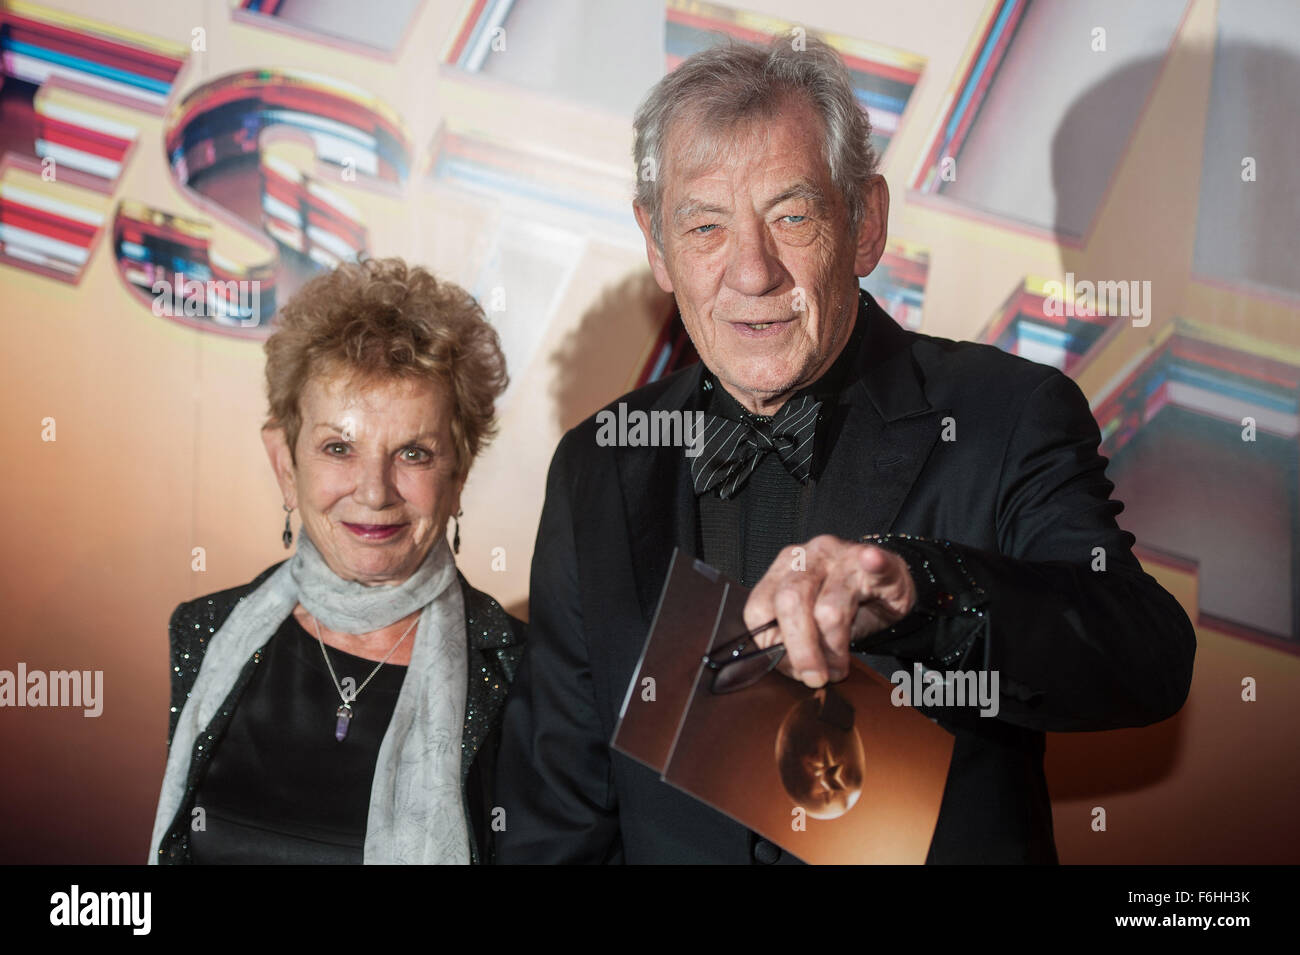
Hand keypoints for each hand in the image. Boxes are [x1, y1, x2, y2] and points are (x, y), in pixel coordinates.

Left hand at [743, 535, 916, 687]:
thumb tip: (787, 668)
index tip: (790, 668)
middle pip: (789, 602)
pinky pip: (874, 563)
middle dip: (800, 650)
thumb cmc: (847, 605)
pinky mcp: (877, 559)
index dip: (770, 645)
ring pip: (828, 606)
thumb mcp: (812, 621)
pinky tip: (871, 561)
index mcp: (784, 569)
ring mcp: (843, 555)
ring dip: (834, 648)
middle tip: (814, 676)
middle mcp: (809, 556)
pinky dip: (874, 563)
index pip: (759, 606)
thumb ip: (792, 638)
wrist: (889, 585)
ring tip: (840, 668)